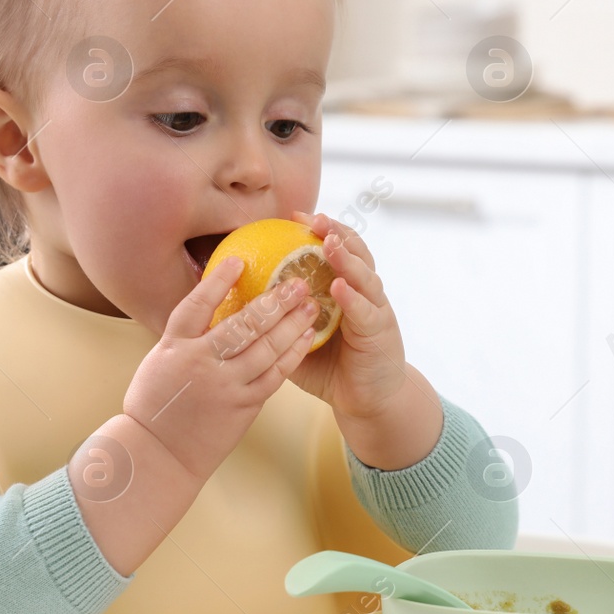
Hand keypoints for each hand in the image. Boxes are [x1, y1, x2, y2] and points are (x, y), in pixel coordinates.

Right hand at [122, 257, 317, 483]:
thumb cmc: (156, 406)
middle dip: (274, 300)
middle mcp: (201, 363)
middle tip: (296, 281)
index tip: (238, 260)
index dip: (218, 281)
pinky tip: (307, 338)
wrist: (159, 455)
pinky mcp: (243, 406)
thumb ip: (186, 336)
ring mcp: (225, 386)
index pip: (196, 305)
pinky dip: (292, 354)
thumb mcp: (160, 362)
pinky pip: (274, 375)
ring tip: (310, 304)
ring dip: (292, 324)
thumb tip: (211, 304)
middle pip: (244, 324)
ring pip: (266, 349)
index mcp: (174, 347)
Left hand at [284, 210, 411, 421]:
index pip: (334, 249)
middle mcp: (363, 292)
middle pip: (355, 252)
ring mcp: (375, 309)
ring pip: (364, 275)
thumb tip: (233, 304)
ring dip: (346, 258)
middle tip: (316, 219)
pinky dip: (352, 297)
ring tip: (329, 243)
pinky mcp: (380, 332)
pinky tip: (338, 287)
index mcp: (343, 287)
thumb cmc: (328, 366)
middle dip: (336, 232)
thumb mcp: (297, 337)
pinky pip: (365, 311)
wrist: (366, 398)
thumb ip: (277, 317)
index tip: (295, 215)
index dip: (319, 229)